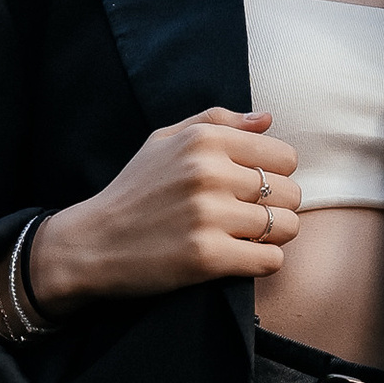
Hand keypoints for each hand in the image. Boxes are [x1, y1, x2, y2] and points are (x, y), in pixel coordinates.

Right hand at [27, 110, 302, 302]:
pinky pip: (271, 260)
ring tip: (247, 238)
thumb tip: (269, 120)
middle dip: (278, 208)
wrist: (91, 243)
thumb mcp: (164, 140)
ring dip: (274, 237)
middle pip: (292, 193)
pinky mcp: (206, 257)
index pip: (286, 157)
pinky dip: (263, 262)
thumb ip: (218, 122)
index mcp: (204, 140)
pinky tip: (240, 258)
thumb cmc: (134, 190)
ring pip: (287, 226)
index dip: (276, 176)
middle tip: (250, 218)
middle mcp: (209, 173)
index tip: (254, 189)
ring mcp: (208, 216)